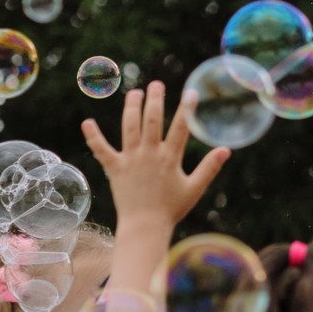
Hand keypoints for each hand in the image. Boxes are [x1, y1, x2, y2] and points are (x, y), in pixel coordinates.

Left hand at [80, 82, 229, 230]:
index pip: (181, 128)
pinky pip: (101, 150)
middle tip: (157, 84)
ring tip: (135, 93)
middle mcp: (149, 155)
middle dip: (155, 101)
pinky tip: (87, 122)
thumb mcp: (194, 189)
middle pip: (152, 121)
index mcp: (169, 159)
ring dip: (131, 108)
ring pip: (129, 128)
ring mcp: (130, 160)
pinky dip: (93, 136)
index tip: (191, 93)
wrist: (144, 226)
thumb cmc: (171, 209)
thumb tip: (226, 149)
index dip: (187, 109)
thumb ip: (209, 168)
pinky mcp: (114, 169)